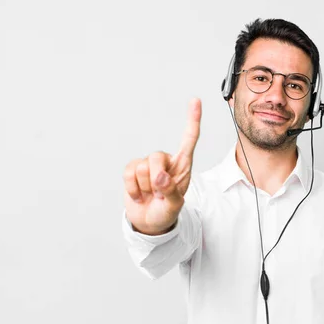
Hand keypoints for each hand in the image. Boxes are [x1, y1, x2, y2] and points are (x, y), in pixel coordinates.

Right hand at [123, 98, 200, 234]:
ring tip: (151, 195)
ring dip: (145, 187)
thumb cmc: (166, 212)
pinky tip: (140, 195)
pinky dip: (133, 188)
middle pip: (156, 156)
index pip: (189, 139)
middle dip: (155, 178)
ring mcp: (148, 165)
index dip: (192, 120)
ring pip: (141, 167)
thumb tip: (160, 177)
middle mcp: (166, 161)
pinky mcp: (132, 170)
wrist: (149, 222)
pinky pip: (128, 173)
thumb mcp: (174, 206)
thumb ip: (170, 192)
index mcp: (182, 166)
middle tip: (159, 194)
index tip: (195, 101)